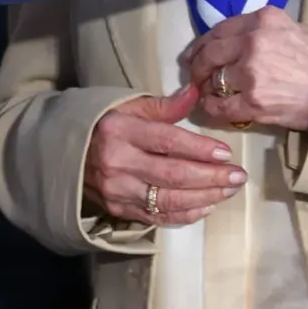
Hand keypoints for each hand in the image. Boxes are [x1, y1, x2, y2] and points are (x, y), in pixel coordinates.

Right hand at [83, 84, 245, 226]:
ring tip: (229, 190)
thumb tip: (196, 92)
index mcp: (120, 131)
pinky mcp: (119, 210)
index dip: (199, 148)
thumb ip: (164, 106)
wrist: (68, 153)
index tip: (226, 153)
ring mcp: (118, 190)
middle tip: (238, 176)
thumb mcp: (128, 108)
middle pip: (172, 174)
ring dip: (204, 197)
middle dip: (211, 177)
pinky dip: (185, 214)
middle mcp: (118, 163)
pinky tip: (206, 206)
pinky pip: (158, 216)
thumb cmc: (104, 125)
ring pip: (168, 199)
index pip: (167, 142)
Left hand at [183, 7, 307, 129]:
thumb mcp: (291, 29)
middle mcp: (253, 41)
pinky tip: (213, 108)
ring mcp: (251, 72)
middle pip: (211, 52)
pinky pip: (221, 105)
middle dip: (198, 65)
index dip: (203, 43)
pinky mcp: (253, 100)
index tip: (195, 52)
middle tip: (194, 75)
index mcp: (262, 20)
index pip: (220, 29)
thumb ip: (261, 30)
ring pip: (212, 78)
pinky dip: (212, 108)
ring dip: (205, 87)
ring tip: (205, 92)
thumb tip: (233, 41)